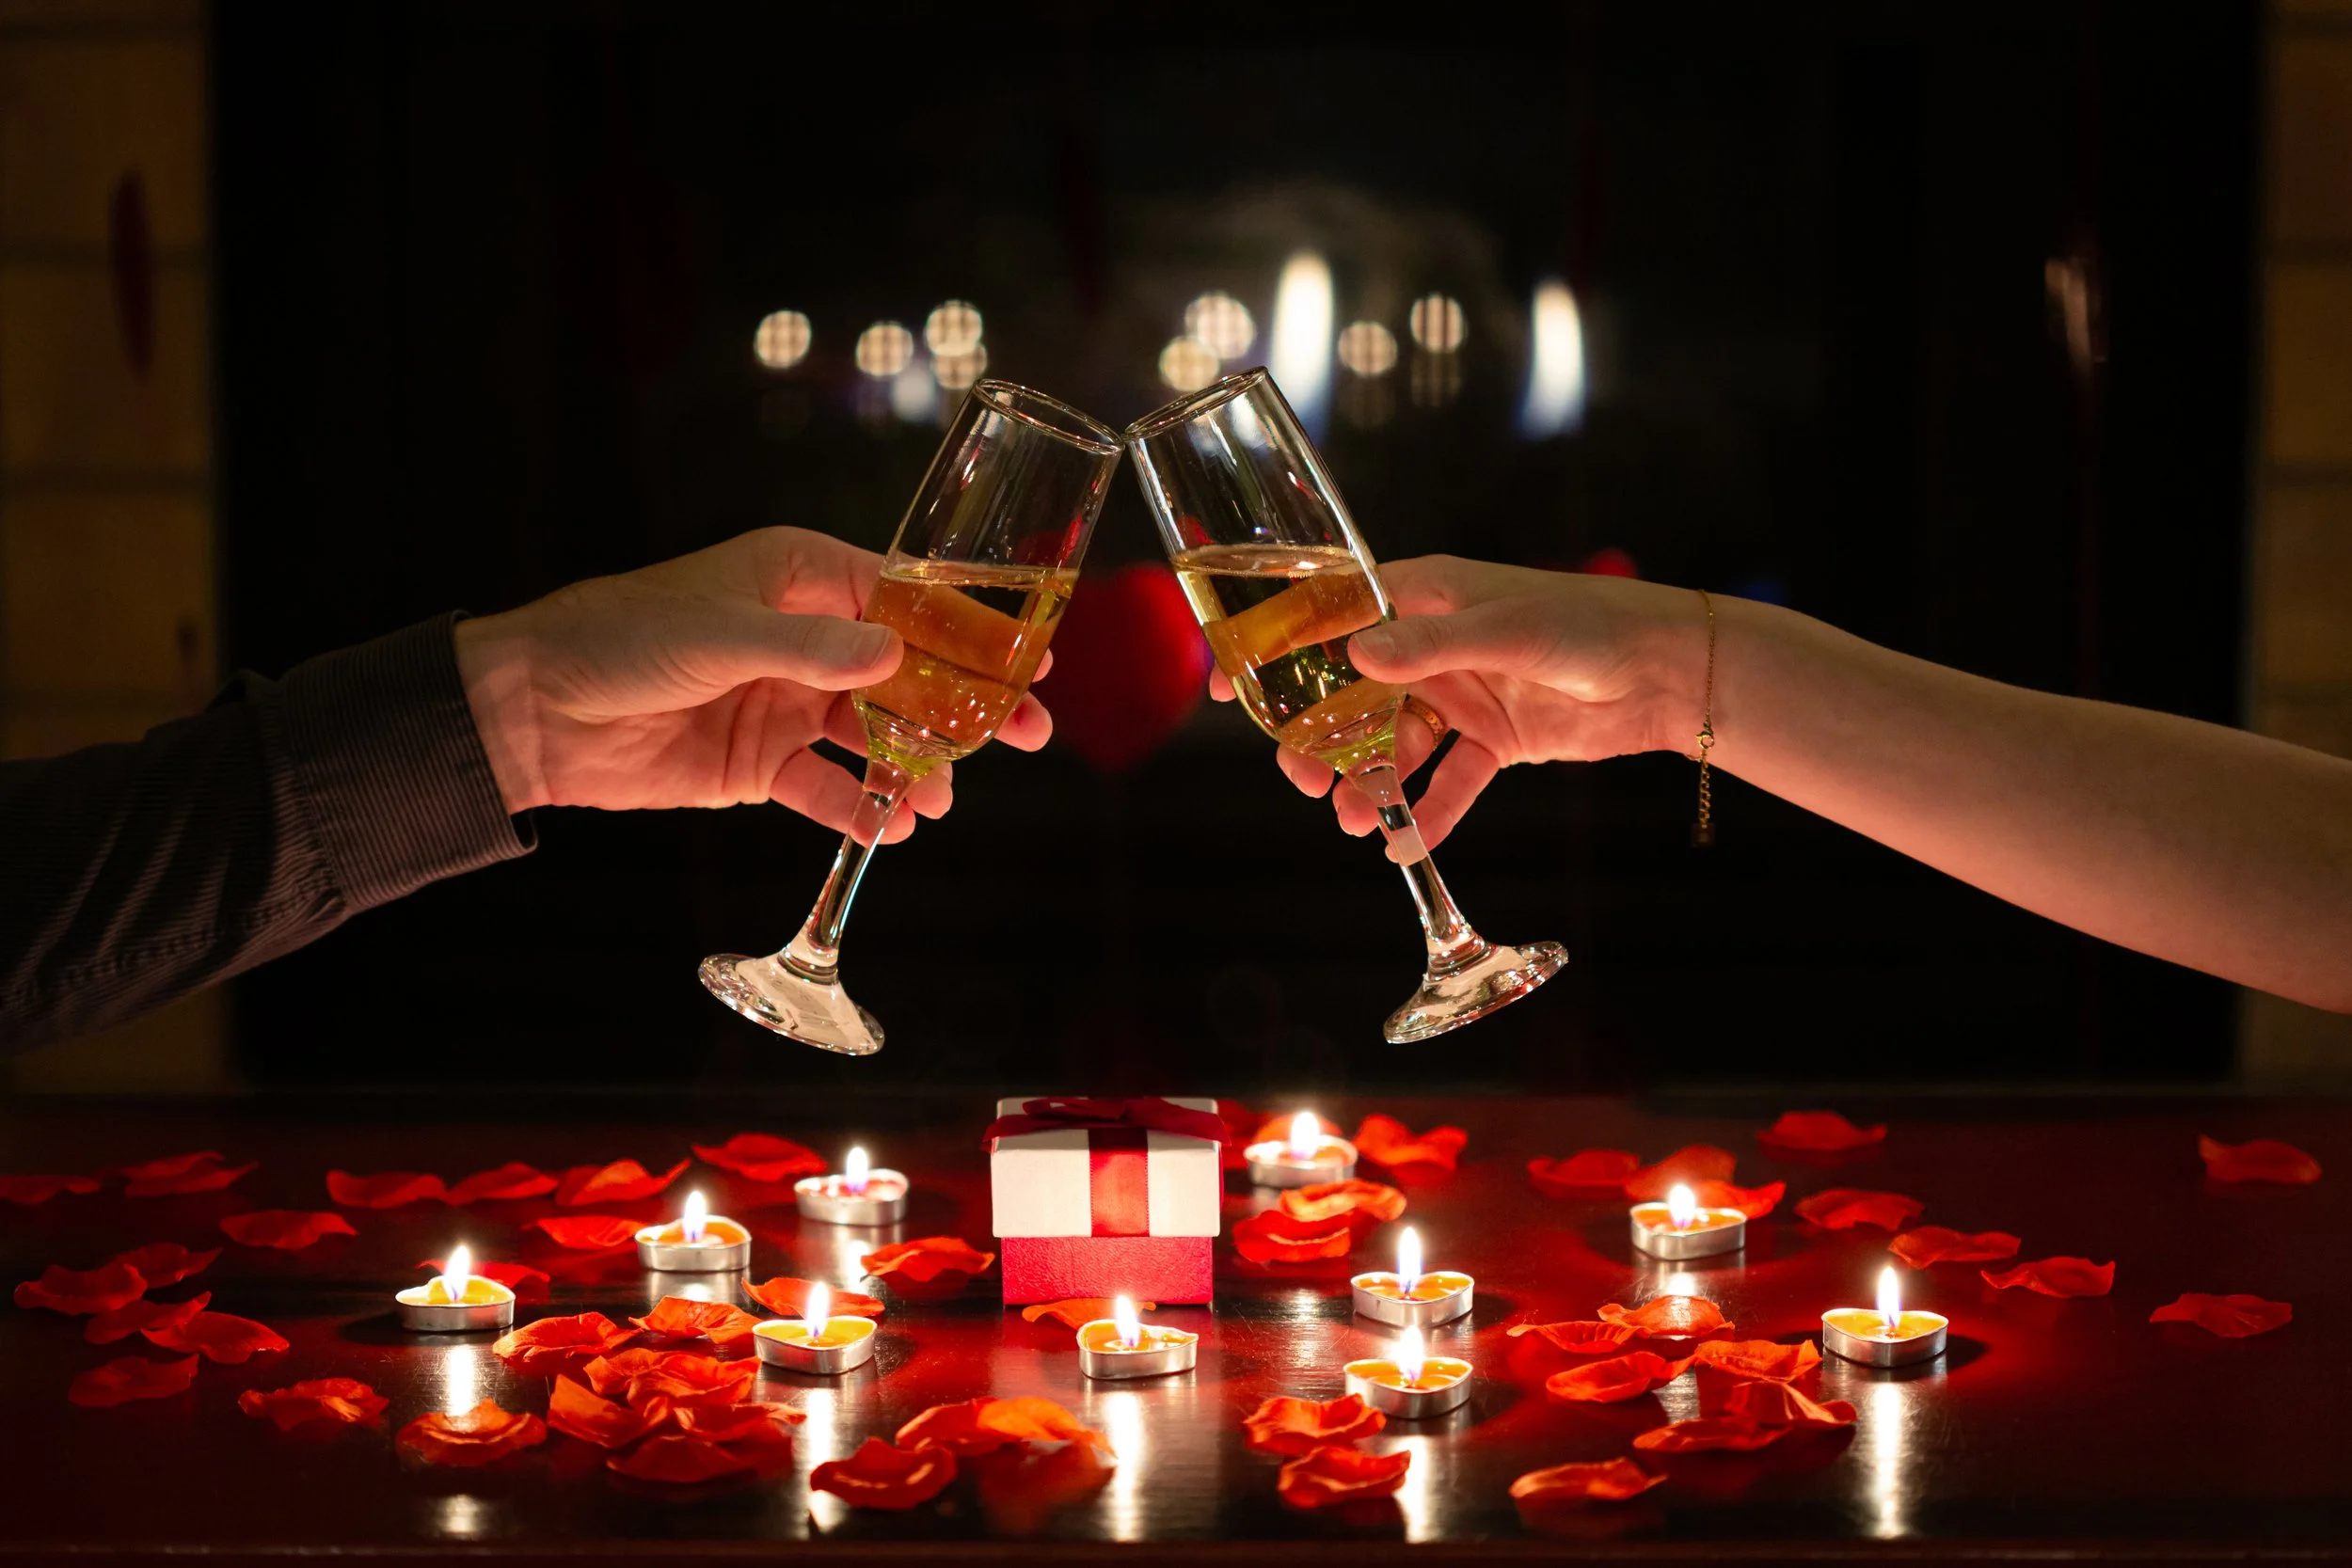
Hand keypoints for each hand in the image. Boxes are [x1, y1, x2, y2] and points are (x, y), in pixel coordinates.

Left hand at [452, 527, 1051, 838]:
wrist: (533, 712)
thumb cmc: (619, 639)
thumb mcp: (720, 632)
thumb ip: (811, 650)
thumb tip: (892, 659)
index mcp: (799, 577)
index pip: (905, 599)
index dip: (968, 630)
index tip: (1027, 658)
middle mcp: (802, 638)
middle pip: (907, 672)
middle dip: (964, 705)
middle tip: (1025, 735)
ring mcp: (785, 703)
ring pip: (875, 734)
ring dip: (915, 765)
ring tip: (941, 798)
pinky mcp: (760, 764)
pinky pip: (827, 786)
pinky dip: (859, 808)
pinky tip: (889, 827)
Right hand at [1214, 555, 1707, 851]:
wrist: (1671, 672)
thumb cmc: (1592, 626)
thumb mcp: (1509, 631)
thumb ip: (1432, 646)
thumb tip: (1355, 657)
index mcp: (1425, 599)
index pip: (1330, 617)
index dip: (1275, 650)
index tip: (1229, 688)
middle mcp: (1435, 646)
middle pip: (1353, 694)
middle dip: (1321, 739)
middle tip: (1302, 780)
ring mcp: (1463, 694)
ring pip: (1394, 744)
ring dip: (1369, 782)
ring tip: (1352, 820)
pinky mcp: (1496, 739)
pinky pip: (1447, 781)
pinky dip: (1426, 812)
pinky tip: (1404, 844)